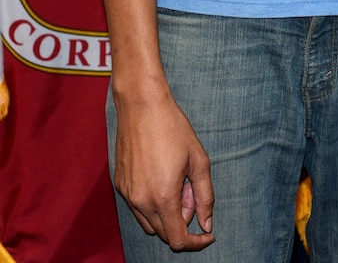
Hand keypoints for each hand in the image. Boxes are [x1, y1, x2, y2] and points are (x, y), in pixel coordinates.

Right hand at [113, 90, 214, 250]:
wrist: (142, 106)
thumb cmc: (174, 129)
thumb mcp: (199, 160)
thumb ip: (205, 196)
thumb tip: (206, 224)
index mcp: (163, 197)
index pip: (178, 239)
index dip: (195, 242)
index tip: (208, 234)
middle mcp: (141, 202)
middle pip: (164, 233)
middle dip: (183, 219)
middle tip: (190, 188)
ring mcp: (127, 195)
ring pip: (149, 223)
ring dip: (167, 213)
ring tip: (177, 180)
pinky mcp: (119, 185)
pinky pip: (137, 208)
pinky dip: (152, 203)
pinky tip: (162, 175)